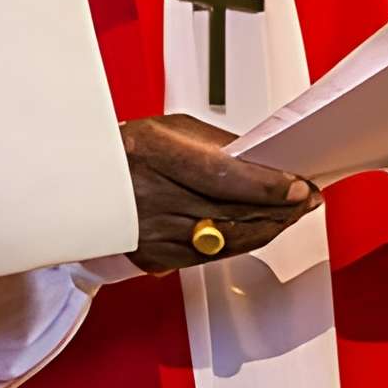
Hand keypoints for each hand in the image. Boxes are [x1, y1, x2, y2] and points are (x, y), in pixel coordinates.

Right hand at [124, 115, 315, 272]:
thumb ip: (215, 145)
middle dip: (279, 208)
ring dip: (266, 229)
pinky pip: (209, 257)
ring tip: (289, 215)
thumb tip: (260, 160)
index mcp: (155, 155)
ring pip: (226, 240)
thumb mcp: (168, 130)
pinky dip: (240, 244)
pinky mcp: (153, 257)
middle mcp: (152, 197)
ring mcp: (152, 233)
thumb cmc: (126, 152)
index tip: (298, 186)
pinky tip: (257, 233)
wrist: (81, 186)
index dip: (268, 186)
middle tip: (305, 200)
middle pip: (232, 212)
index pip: (226, 177)